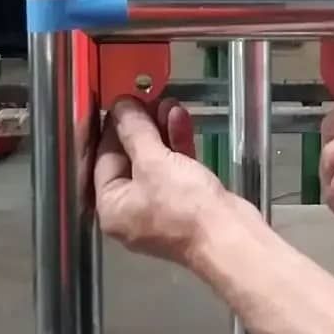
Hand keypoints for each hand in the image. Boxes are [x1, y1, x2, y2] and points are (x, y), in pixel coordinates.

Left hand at [94, 97, 228, 265]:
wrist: (230, 236)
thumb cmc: (183, 205)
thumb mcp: (153, 163)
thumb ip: (134, 131)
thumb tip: (120, 106)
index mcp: (112, 207)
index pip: (103, 159)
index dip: (112, 127)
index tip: (121, 100)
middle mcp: (131, 209)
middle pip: (129, 158)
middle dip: (140, 126)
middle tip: (146, 97)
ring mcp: (160, 205)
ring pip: (154, 160)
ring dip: (160, 130)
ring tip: (168, 102)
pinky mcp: (185, 201)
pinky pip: (174, 166)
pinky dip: (177, 143)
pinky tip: (181, 118)